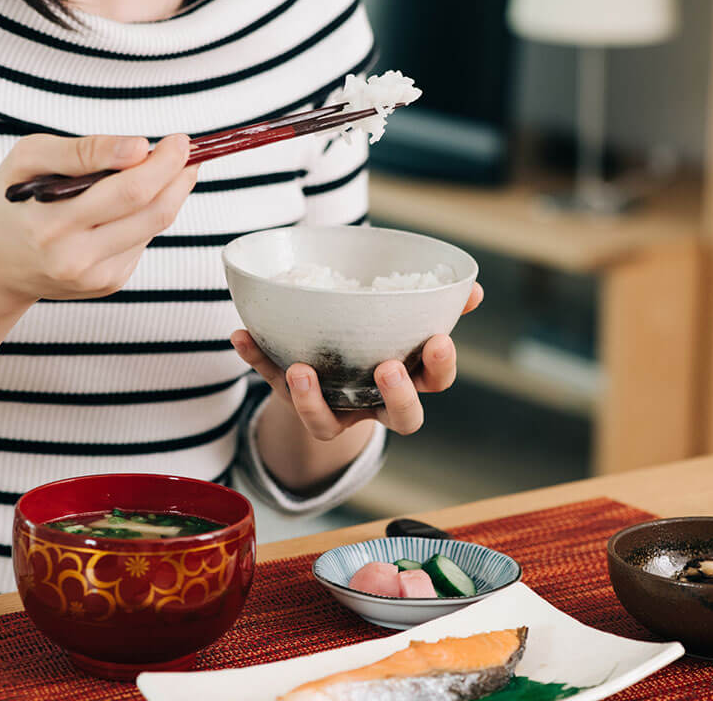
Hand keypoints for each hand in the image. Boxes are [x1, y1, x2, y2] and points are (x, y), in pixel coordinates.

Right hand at [0, 133, 196, 307]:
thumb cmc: (15, 202)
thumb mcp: (30, 160)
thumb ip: (84, 151)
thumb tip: (139, 147)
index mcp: (52, 224)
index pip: (127, 191)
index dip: (162, 164)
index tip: (179, 141)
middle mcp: (76, 257)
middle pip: (152, 212)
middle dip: (177, 176)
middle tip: (186, 151)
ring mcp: (97, 275)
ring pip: (154, 227)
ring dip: (170, 194)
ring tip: (168, 170)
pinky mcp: (110, 282)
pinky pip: (143, 242)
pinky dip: (145, 216)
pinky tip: (132, 204)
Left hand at [231, 282, 483, 438]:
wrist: (335, 375)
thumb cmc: (378, 343)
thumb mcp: (406, 324)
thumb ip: (436, 306)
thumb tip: (471, 287)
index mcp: (408, 381)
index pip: (435, 383)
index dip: (439, 368)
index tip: (437, 340)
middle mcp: (374, 405)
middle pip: (400, 419)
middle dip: (397, 396)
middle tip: (386, 368)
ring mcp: (334, 410)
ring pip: (326, 424)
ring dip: (311, 400)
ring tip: (300, 369)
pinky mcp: (295, 401)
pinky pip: (273, 384)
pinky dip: (257, 360)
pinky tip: (241, 335)